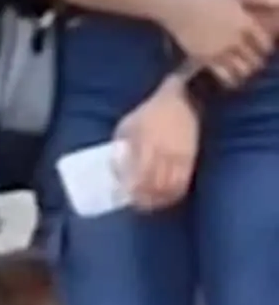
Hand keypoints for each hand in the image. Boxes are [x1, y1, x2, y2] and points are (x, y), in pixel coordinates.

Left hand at [115, 76, 200, 211]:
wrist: (183, 100)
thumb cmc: (150, 112)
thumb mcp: (128, 123)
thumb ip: (120, 144)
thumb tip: (115, 166)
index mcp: (145, 142)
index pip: (138, 173)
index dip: (132, 188)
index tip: (124, 195)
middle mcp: (163, 151)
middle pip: (155, 184)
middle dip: (145, 198)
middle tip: (136, 203)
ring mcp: (179, 155)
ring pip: (170, 186)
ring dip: (159, 199)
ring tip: (150, 204)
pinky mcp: (190, 158)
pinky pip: (183, 182)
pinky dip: (174, 193)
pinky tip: (166, 196)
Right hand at [161, 0, 276, 87]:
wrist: (181, 7)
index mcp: (246, 24)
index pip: (265, 44)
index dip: (266, 50)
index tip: (262, 51)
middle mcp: (236, 39)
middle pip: (255, 59)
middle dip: (256, 63)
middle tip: (251, 63)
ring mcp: (221, 50)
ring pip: (242, 70)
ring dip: (244, 73)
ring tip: (241, 72)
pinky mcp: (206, 59)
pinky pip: (223, 75)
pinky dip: (230, 80)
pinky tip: (230, 81)